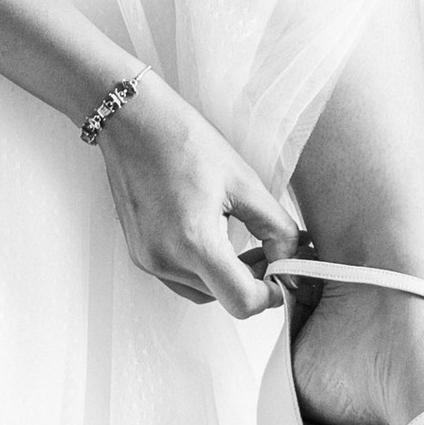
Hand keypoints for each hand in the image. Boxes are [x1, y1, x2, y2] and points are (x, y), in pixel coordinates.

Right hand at [91, 73, 301, 318]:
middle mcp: (165, 260)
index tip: (285, 274)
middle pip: (224, 299)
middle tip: (272, 249)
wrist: (133, 122)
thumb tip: (290, 258)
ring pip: (204, 293)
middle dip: (254, 280)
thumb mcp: (244, 182)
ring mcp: (148, 260)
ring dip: (228, 277)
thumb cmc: (185, 141)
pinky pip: (181, 279)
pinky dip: (204, 270)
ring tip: (244, 242)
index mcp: (194, 242)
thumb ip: (276, 228)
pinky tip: (216, 238)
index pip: (243, 302)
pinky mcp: (140, 255)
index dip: (272, 293)